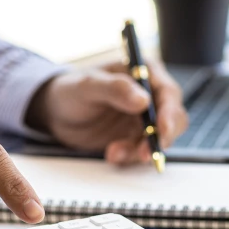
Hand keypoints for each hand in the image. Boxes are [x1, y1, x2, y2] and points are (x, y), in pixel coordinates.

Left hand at [26, 61, 188, 163]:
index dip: (169, 112)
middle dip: (161, 137)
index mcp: (144, 72)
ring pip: (160, 138)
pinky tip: (112, 154)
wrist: (55, 113)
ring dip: (141, 150)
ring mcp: (144, 118)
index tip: (162, 129)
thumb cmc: (71, 90)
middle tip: (145, 153)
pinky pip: (142, 150)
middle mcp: (150, 94)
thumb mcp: (88, 86)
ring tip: (114, 153)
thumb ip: (115, 89)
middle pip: (172, 118)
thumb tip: (143, 100)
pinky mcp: (135, 137)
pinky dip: (130, 156)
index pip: (168, 92)